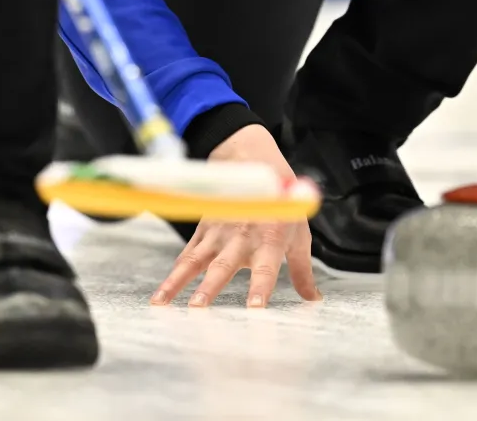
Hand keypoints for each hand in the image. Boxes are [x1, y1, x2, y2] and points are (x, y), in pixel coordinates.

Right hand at [149, 125, 322, 308]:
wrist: (256, 167)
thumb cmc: (282, 206)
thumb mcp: (299, 236)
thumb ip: (302, 271)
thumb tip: (314, 300)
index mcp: (270, 242)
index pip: (266, 270)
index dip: (260, 288)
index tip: (255, 308)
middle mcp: (242, 238)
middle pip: (223, 266)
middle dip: (209, 287)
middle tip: (197, 307)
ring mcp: (219, 234)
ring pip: (194, 261)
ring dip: (177, 281)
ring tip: (162, 302)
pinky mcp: (204, 230)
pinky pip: (186, 253)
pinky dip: (173, 272)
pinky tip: (162, 291)